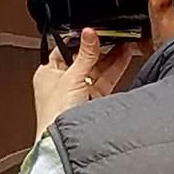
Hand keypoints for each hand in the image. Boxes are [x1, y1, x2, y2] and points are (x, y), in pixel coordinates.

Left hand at [33, 28, 147, 138]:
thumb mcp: (72, 77)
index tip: (96, 29)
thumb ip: (85, 54)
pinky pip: (105, 80)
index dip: (81, 38)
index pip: (66, 48)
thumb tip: (89, 32)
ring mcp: (78, 91)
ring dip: (111, 56)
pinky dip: (115, 69)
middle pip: (84, 58)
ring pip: (96, 69)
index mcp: (47, 72)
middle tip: (115, 34)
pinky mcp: (92, 101)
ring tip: (125, 41)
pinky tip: (125, 57)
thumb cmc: (54, 115)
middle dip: (100, 46)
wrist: (62, 144)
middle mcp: (62, 81)